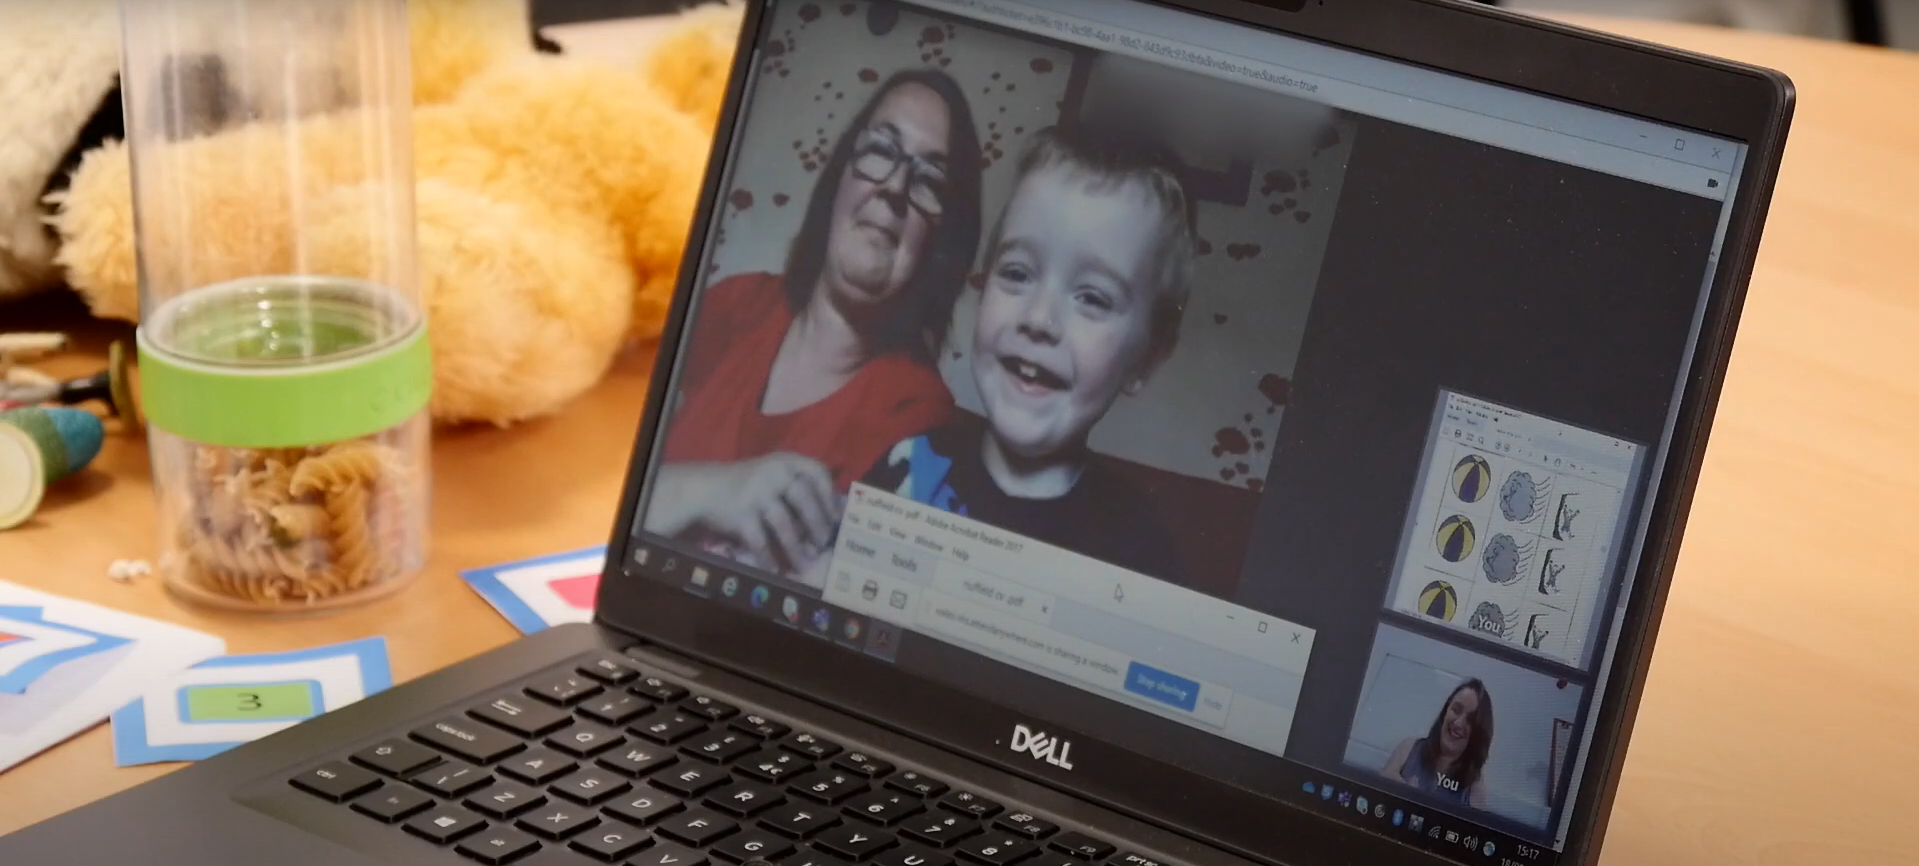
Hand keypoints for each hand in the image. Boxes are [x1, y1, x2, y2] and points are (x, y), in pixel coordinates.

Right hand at [651, 454, 841, 570]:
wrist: (705, 488)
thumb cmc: (748, 484)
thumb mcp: (773, 473)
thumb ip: (799, 485)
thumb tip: (835, 512)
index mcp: (785, 462)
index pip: (817, 472)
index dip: (829, 495)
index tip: (836, 517)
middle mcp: (773, 474)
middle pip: (804, 500)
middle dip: (817, 526)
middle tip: (823, 544)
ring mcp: (757, 494)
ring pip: (785, 525)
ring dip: (797, 548)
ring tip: (805, 563)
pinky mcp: (741, 515)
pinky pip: (761, 541)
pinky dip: (769, 558)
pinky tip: (775, 570)